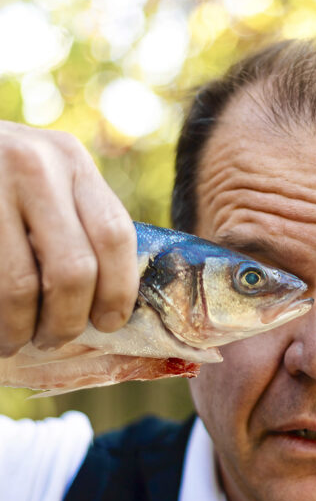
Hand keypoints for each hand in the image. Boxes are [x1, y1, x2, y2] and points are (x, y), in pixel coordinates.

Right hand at [0, 121, 138, 354]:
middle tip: (54, 339)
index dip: (118, 291)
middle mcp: (35, 165)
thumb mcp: (43, 180)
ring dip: (20, 328)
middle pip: (75, 268)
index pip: (114, 236)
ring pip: (22, 285)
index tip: (109, 324)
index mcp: (71, 160)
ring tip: (13, 340)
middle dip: (67, 320)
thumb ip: (75, 223)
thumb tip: (111, 305)